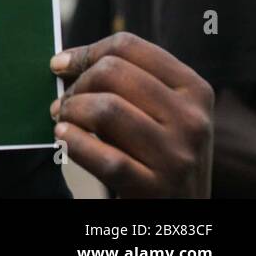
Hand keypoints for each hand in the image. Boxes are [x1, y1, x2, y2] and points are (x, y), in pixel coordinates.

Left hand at [50, 32, 212, 197]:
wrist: (178, 210)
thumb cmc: (155, 150)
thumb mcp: (160, 111)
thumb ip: (125, 81)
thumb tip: (62, 62)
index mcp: (195, 90)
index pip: (128, 46)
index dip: (85, 51)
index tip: (60, 64)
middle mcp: (193, 120)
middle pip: (112, 72)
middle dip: (76, 84)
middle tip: (64, 102)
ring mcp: (178, 156)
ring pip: (105, 108)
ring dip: (71, 111)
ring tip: (63, 120)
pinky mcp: (156, 188)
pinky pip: (104, 157)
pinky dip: (73, 142)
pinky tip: (64, 137)